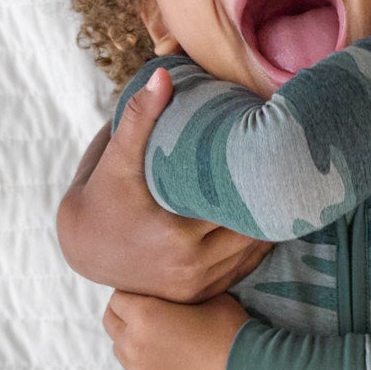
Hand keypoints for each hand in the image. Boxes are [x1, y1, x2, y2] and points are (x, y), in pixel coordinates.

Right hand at [57, 68, 272, 300]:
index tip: (274, 157)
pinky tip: (263, 218)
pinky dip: (255, 245)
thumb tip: (163, 74)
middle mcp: (190, 269)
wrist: (81, 248)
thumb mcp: (115, 159)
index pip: (238, 208)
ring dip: (267, 223)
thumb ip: (139, 117)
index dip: (259, 184)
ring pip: (253, 251)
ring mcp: (198, 286)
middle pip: (252, 231)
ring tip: (281, 191)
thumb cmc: (100, 197)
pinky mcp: (202, 294)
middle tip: (289, 171)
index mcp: (175, 238)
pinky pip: (244, 268)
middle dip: (267, 202)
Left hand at [102, 290, 249, 369]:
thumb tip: (169, 289)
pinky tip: (175, 364)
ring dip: (132, 341)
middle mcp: (134, 345)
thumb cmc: (230, 329)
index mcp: (144, 315)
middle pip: (110, 323)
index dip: (133, 293)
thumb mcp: (206, 295)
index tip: (149, 295)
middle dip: (124, 315)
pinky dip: (150, 366)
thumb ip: (178, 291)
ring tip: (160, 340)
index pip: (118, 297)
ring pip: (120, 351)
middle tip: (148, 314)